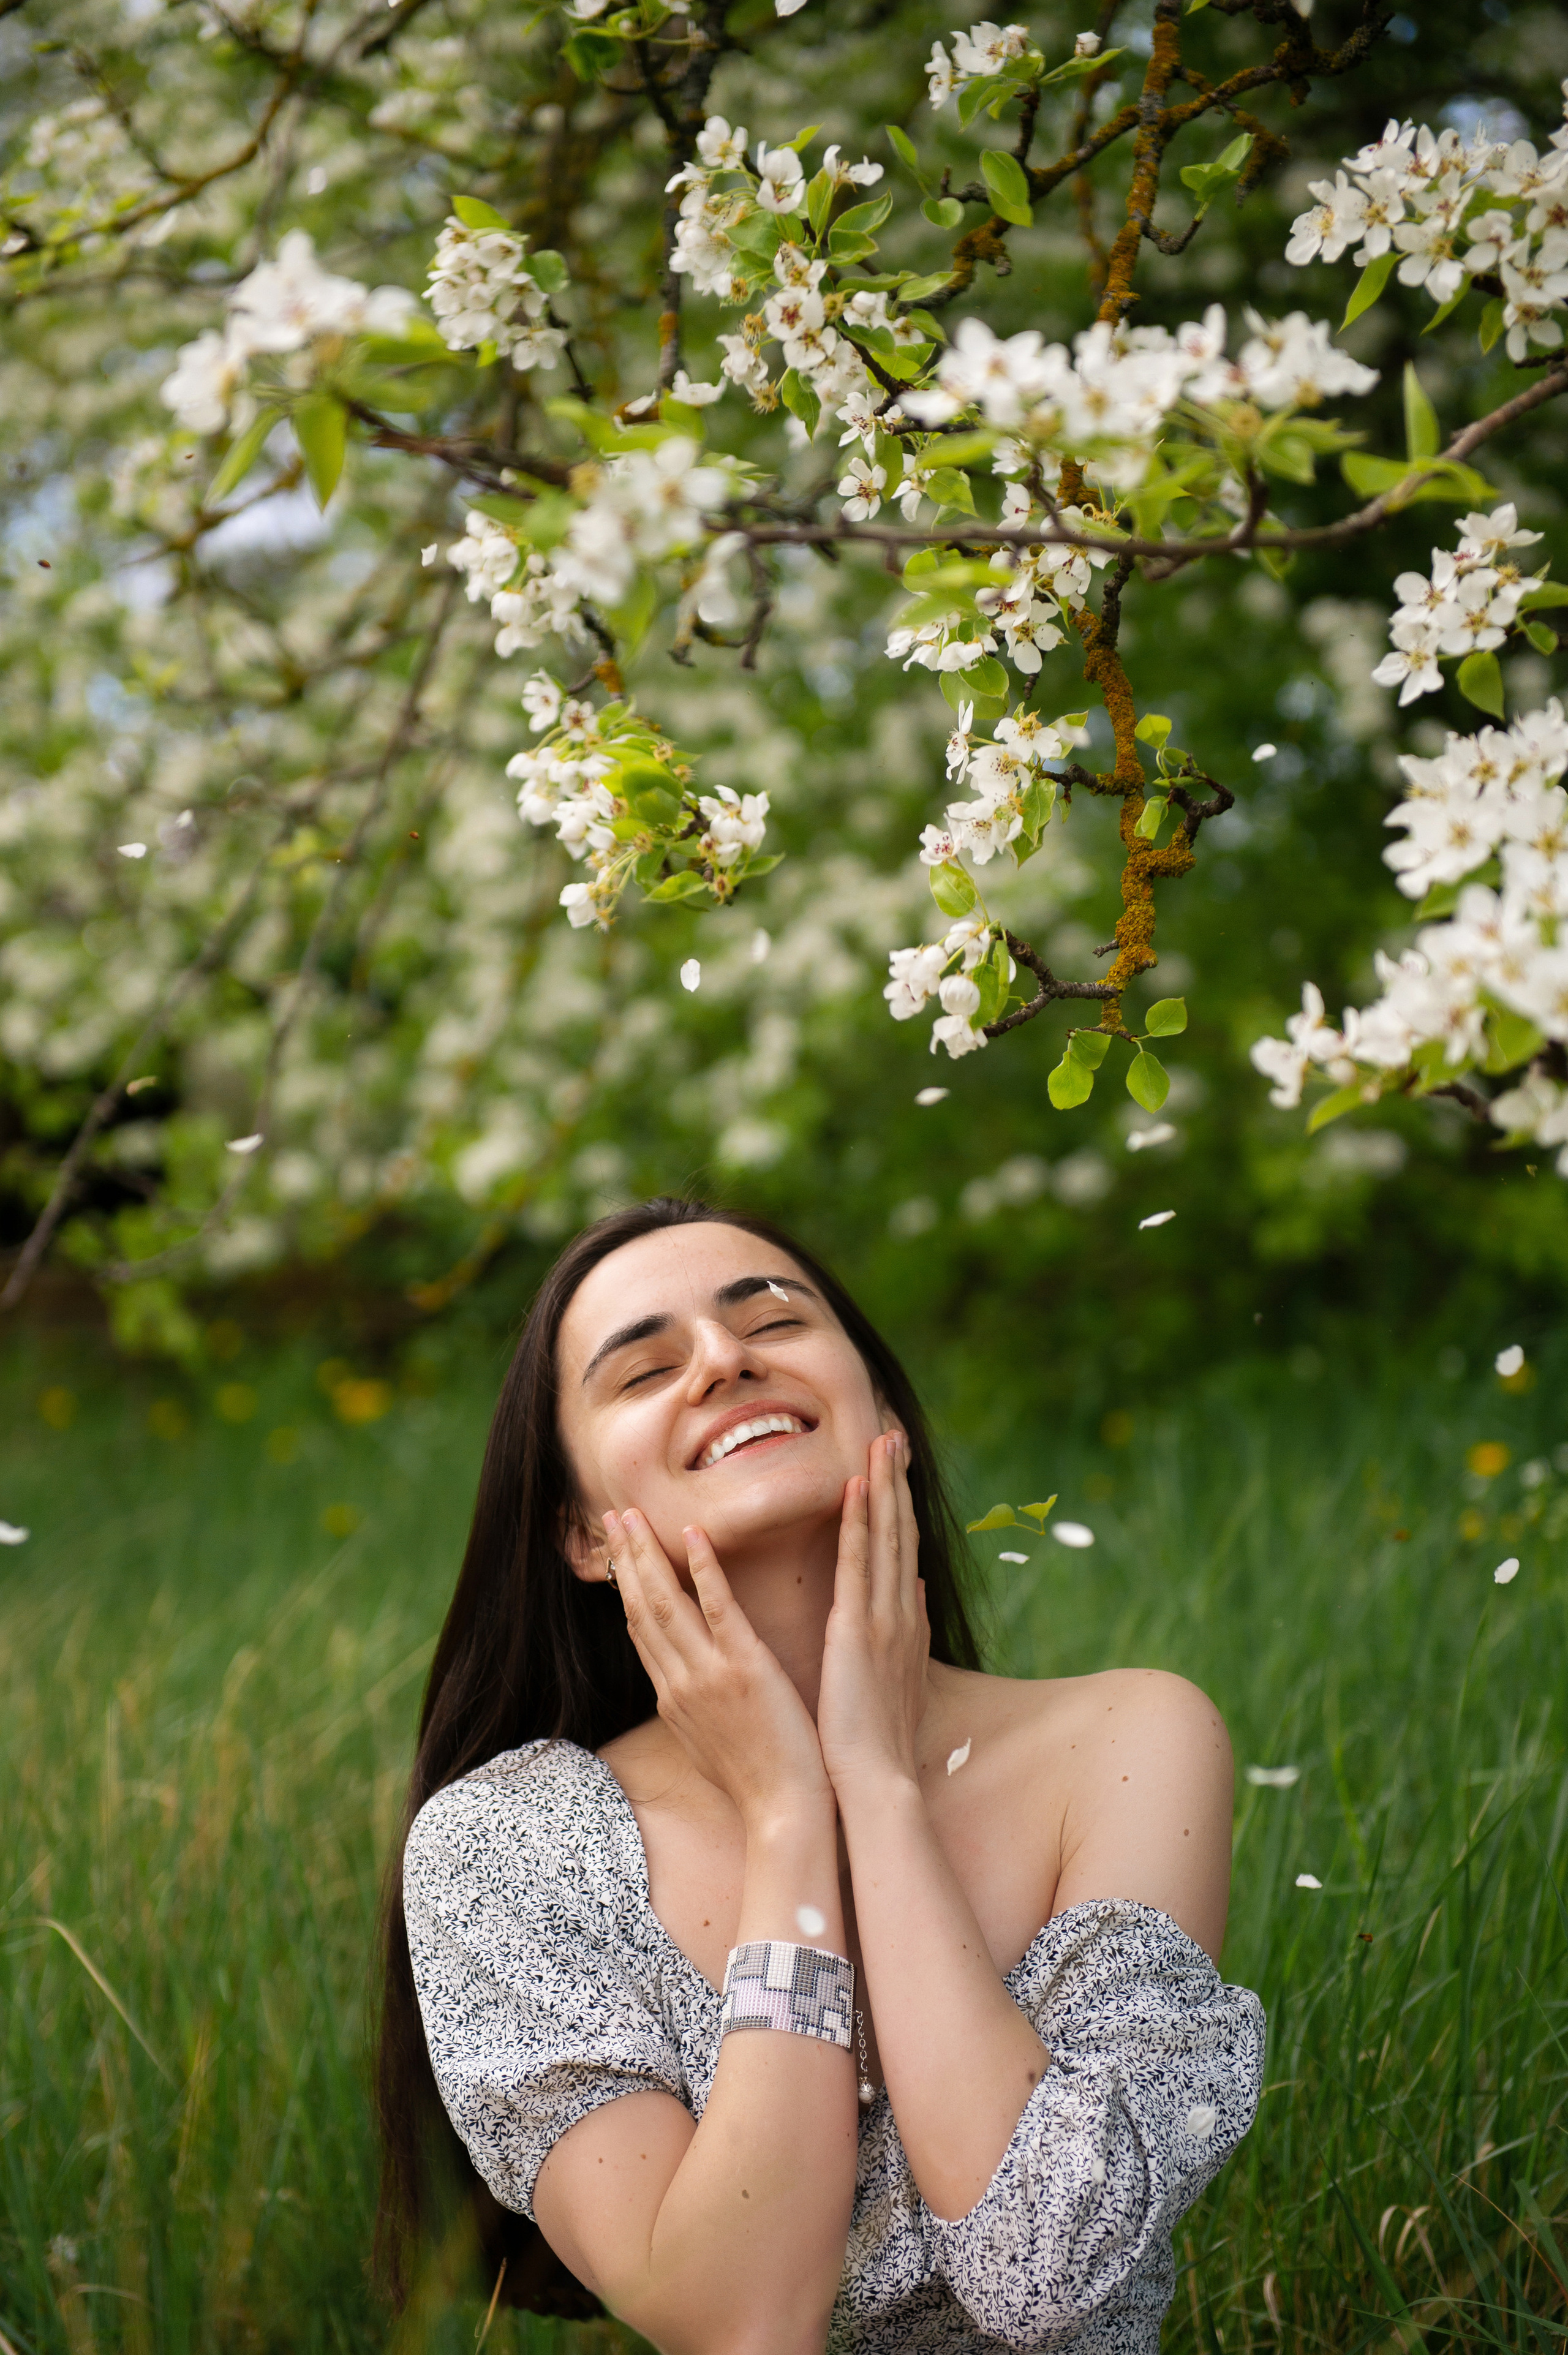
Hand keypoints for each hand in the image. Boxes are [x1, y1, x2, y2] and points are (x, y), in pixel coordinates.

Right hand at [604, 1509, 833, 1830]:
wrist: (783, 1812)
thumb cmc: (758, 1781)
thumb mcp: (709, 1745)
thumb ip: (694, 1709)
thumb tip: (681, 1693)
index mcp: (673, 1698)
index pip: (641, 1632)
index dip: (626, 1588)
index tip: (618, 1553)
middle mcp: (679, 1682)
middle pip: (641, 1609)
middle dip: (625, 1560)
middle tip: (611, 1516)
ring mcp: (708, 1674)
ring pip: (665, 1603)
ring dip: (646, 1554)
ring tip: (631, 1514)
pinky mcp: (743, 1668)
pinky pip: (717, 1609)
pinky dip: (703, 1570)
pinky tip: (693, 1535)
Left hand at [815, 1432, 930, 1797]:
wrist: (876, 1782)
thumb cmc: (877, 1740)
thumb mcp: (898, 1676)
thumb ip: (908, 1630)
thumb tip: (917, 1589)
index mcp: (907, 1623)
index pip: (905, 1551)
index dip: (902, 1506)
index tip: (897, 1467)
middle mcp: (902, 1613)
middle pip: (902, 1532)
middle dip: (898, 1481)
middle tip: (893, 1431)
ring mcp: (883, 1619)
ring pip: (887, 1537)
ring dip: (885, 1486)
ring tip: (882, 1440)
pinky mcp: (857, 1630)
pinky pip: (859, 1564)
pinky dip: (860, 1523)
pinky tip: (856, 1487)